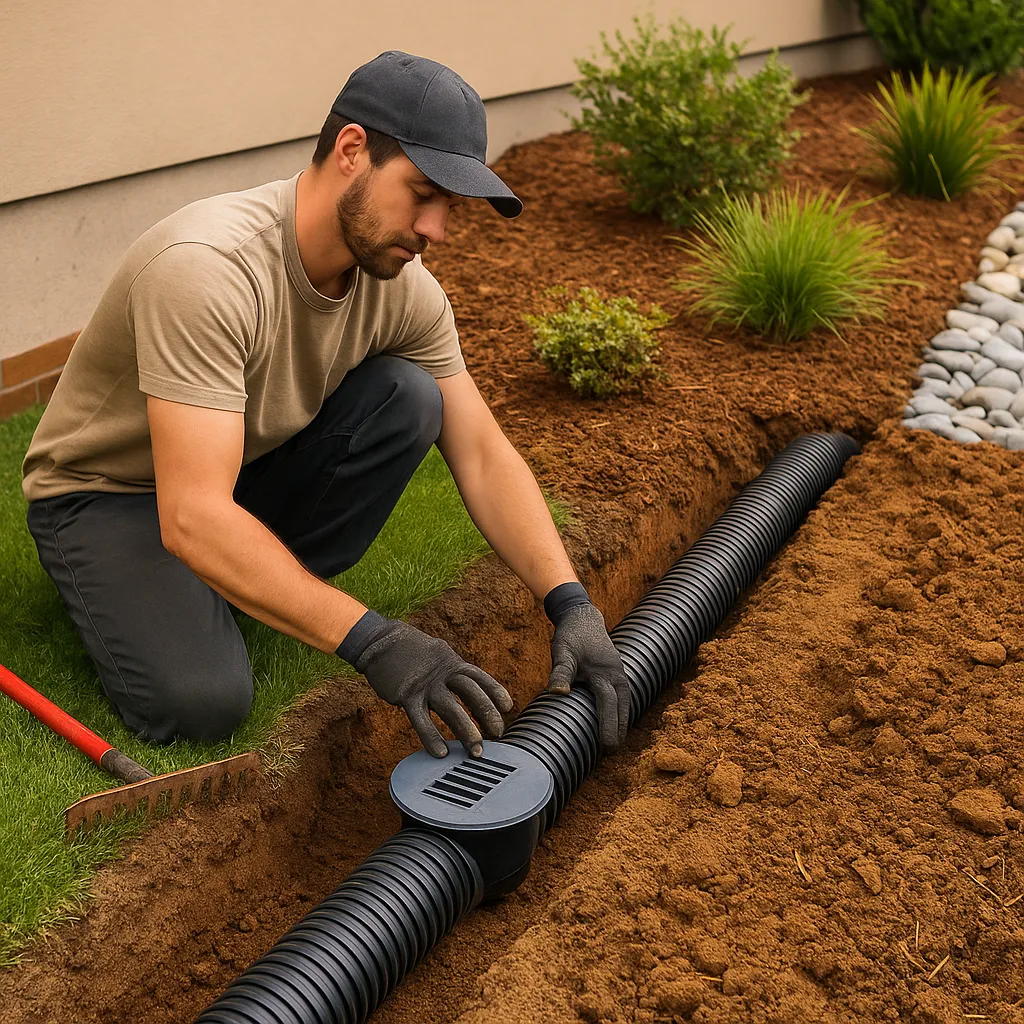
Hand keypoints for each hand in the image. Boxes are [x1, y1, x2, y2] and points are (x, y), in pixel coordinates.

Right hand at [351, 617, 512, 757]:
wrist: (379, 641)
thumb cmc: (411, 651)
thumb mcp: (438, 654)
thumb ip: (452, 671)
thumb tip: (470, 688)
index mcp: (452, 662)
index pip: (480, 678)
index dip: (496, 692)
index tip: (508, 708)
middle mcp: (442, 673)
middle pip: (471, 693)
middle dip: (487, 715)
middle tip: (498, 735)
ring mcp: (424, 685)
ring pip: (451, 709)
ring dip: (466, 731)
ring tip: (476, 751)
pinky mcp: (406, 696)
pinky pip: (421, 720)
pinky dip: (432, 738)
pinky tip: (441, 753)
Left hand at [547, 600, 628, 752]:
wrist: (583, 618)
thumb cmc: (571, 636)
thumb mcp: (562, 651)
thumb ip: (560, 672)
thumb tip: (557, 693)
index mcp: (604, 673)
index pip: (609, 705)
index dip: (609, 727)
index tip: (607, 747)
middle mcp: (617, 675)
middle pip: (621, 708)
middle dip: (618, 730)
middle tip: (611, 752)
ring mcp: (619, 674)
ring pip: (624, 703)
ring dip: (621, 722)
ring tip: (615, 743)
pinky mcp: (616, 674)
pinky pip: (621, 697)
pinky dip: (619, 711)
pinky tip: (615, 722)